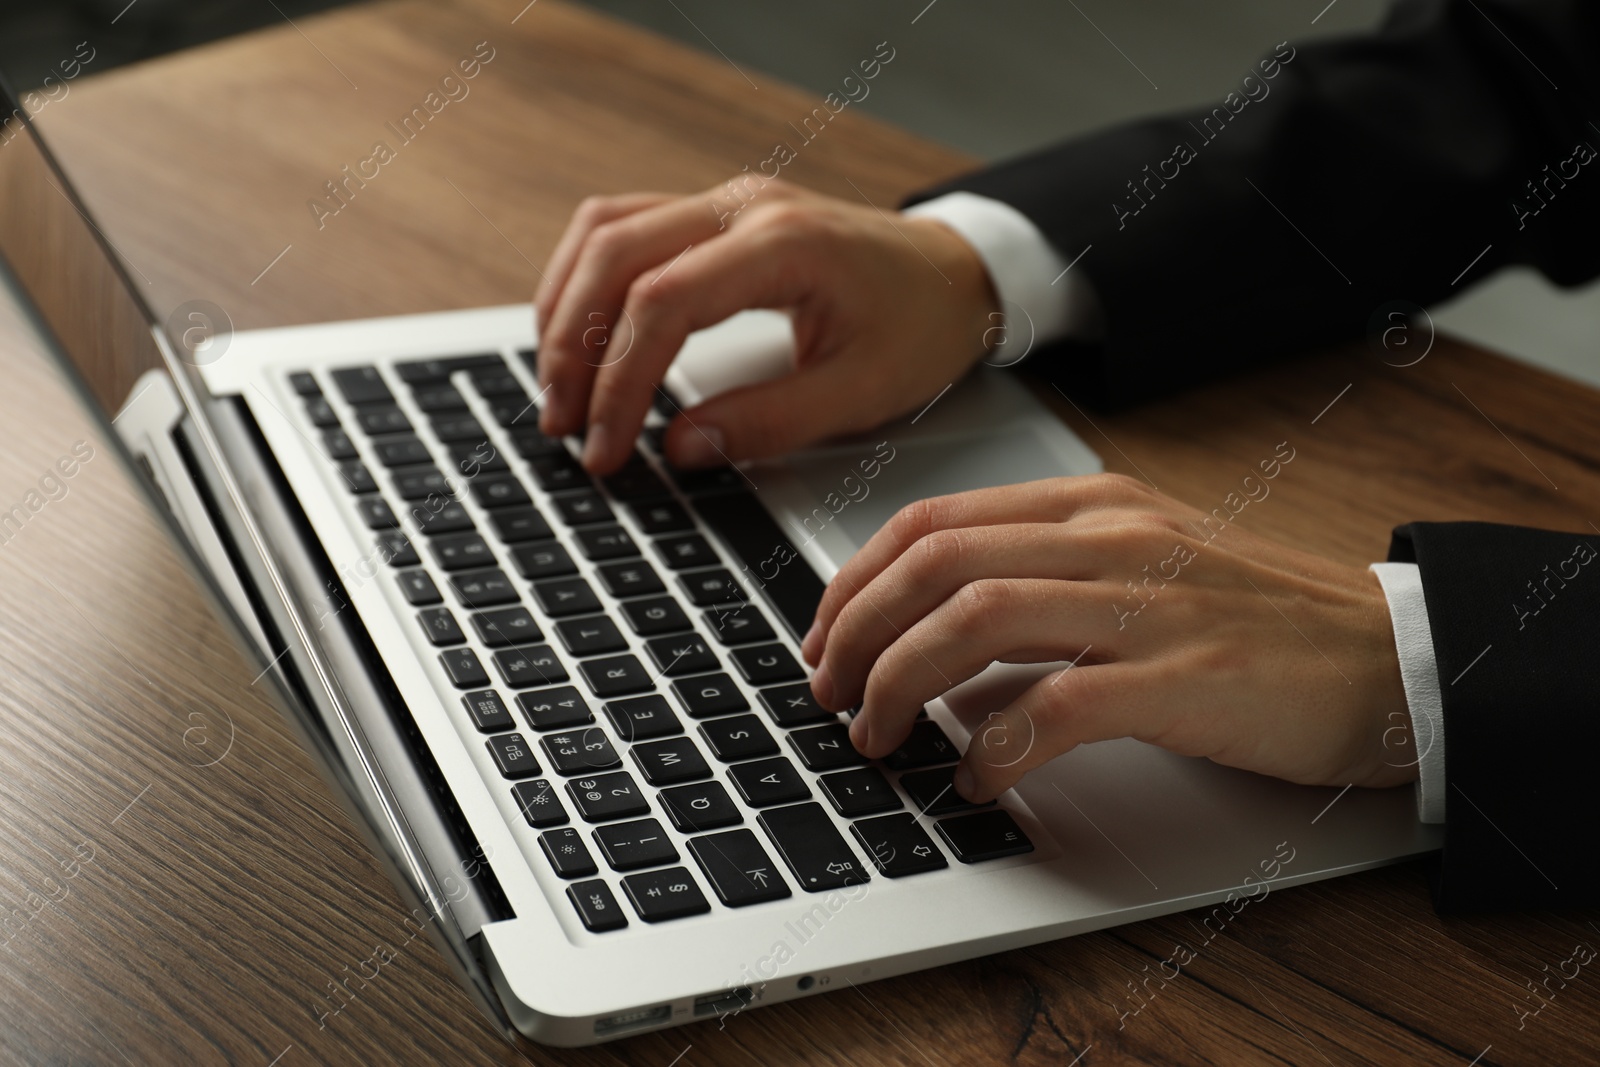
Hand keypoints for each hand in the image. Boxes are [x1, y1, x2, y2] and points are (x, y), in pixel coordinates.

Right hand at [533, 178, 999, 472]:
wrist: (959, 274)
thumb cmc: (922, 327)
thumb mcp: (863, 393)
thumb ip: (770, 422)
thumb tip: (680, 448)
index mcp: (784, 244)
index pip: (662, 301)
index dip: (620, 382)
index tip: (607, 449)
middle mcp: (742, 206)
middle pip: (614, 255)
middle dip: (573, 348)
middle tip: (563, 426)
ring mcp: (724, 201)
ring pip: (605, 230)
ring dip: (565, 308)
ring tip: (559, 389)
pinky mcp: (715, 215)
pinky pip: (623, 227)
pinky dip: (585, 281)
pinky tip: (577, 336)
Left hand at [799, 473, 1415, 802]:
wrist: (1389, 654)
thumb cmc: (1258, 619)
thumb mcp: (1140, 564)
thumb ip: (1043, 579)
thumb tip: (934, 633)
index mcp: (1091, 508)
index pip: (931, 521)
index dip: (854, 582)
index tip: (824, 636)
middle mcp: (1111, 540)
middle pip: (935, 564)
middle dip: (856, 633)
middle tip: (830, 694)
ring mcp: (1150, 605)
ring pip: (976, 619)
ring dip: (901, 682)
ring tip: (878, 735)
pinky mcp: (1187, 681)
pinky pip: (1059, 707)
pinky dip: (996, 748)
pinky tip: (975, 779)